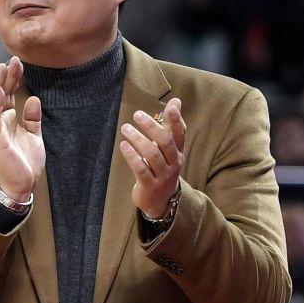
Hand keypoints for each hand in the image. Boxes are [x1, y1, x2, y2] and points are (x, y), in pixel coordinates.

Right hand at [0, 56, 45, 200]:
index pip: (8, 95)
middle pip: (1, 95)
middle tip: (14, 59)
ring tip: (4, 68)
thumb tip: (32, 99)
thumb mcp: (33, 136)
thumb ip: (32, 119)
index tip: (18, 63)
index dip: (12, 79)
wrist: (22, 186)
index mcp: (7, 122)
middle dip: (7, 77)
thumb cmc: (25, 163)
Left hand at [119, 98, 184, 217]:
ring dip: (138, 139)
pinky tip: (123, 146)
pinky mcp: (150, 186)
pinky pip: (141, 169)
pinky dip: (132, 156)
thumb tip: (176, 101)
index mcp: (179, 152)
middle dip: (151, 127)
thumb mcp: (169, 149)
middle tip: (137, 115)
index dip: (176, 120)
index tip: (170, 107)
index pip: (180, 134)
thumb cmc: (162, 168)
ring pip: (152, 155)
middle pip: (165, 142)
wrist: (160, 201)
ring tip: (125, 128)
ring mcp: (163, 176)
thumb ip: (170, 126)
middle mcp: (174, 163)